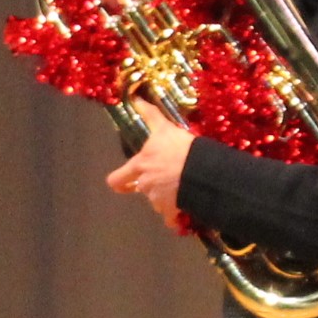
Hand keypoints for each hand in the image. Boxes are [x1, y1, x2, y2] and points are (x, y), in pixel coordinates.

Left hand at [104, 99, 192, 224]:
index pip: (117, 180)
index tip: (123, 184)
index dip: (118, 182)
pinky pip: (170, 217)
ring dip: (164, 198)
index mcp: (139, 166)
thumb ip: (150, 115)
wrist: (200, 170)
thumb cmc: (179, 147)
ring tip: (179, 188)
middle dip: (150, 187)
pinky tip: (183, 207)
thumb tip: (136, 99)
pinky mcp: (172, 210)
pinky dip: (175, 215)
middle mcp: (144, 185)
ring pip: (156, 202)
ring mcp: (157, 200)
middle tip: (163, 180)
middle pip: (141, 190)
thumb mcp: (164, 128)